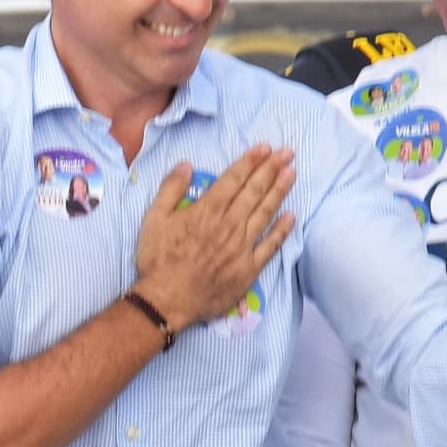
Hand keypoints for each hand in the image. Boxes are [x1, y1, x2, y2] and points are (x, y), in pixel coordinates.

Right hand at [131, 147, 295, 327]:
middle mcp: (229, 224)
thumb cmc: (158, 259)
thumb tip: (185, 164)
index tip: (265, 147)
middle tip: (288, 152)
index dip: (250, 161)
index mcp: (207, 210)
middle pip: (254, 191)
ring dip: (280, 191)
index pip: (233, 179)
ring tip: (292, 173)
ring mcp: (242, 246)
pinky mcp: (249, 268)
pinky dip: (282, 230)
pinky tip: (292, 216)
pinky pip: (270, 246)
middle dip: (272, 169)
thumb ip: (170, 189)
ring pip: (266, 213)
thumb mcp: (154, 219)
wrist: (167, 299)